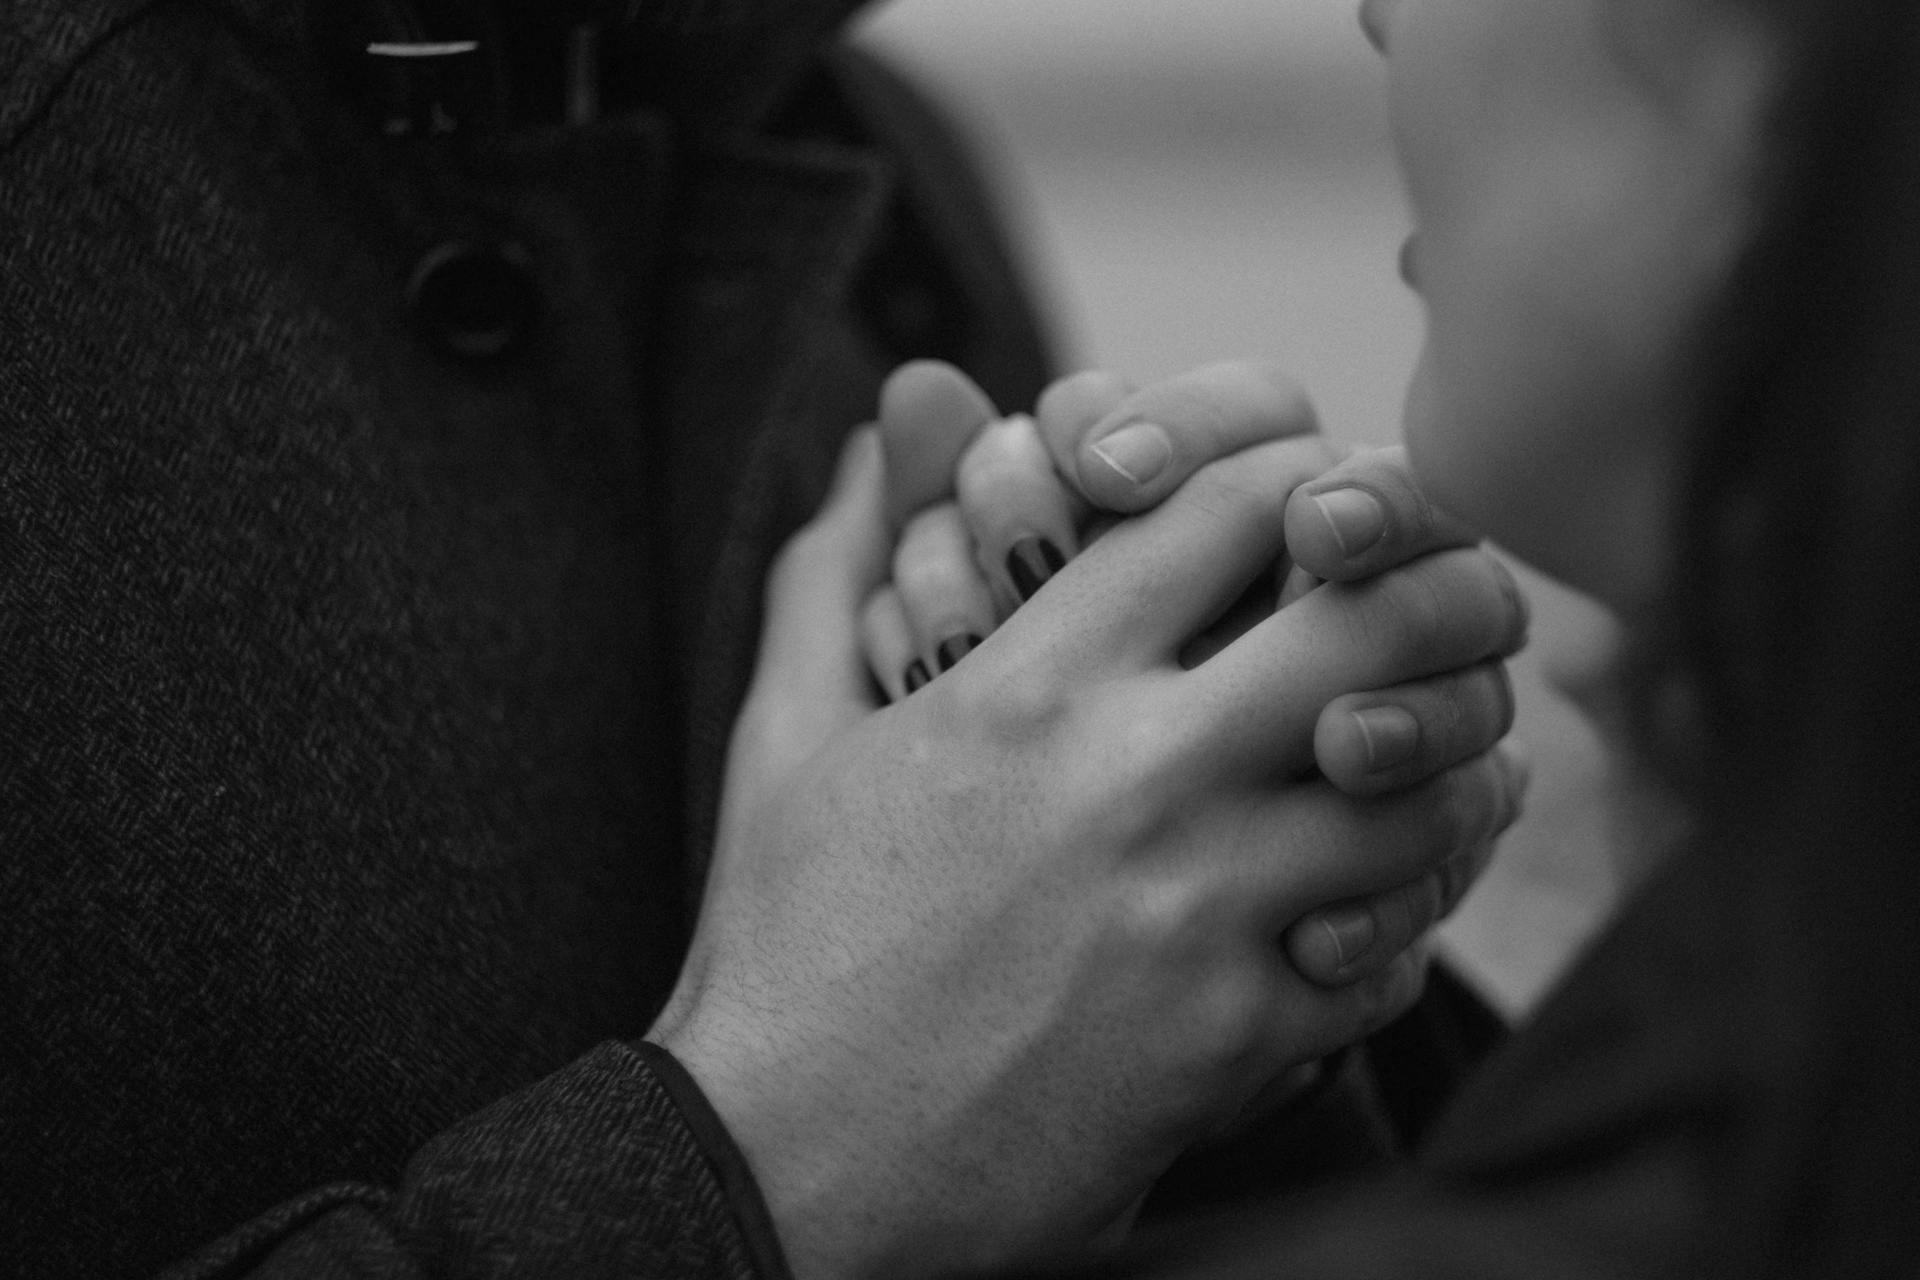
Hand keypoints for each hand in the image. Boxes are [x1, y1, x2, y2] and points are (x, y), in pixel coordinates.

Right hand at [648, 423, 1527, 1277]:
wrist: (783, 1169)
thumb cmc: (787, 949)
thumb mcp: (784, 741)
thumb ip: (832, 570)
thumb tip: (866, 440)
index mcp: (1025, 684)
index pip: (1228, 505)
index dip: (1304, 473)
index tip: (1320, 501)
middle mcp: (1129, 779)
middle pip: (1370, 624)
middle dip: (1431, 594)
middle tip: (1436, 608)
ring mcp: (1194, 914)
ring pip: (1419, 792)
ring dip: (1440, 767)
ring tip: (1423, 761)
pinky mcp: (1231, 1042)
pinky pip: (1391, 952)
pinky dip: (1400, 921)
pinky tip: (1363, 911)